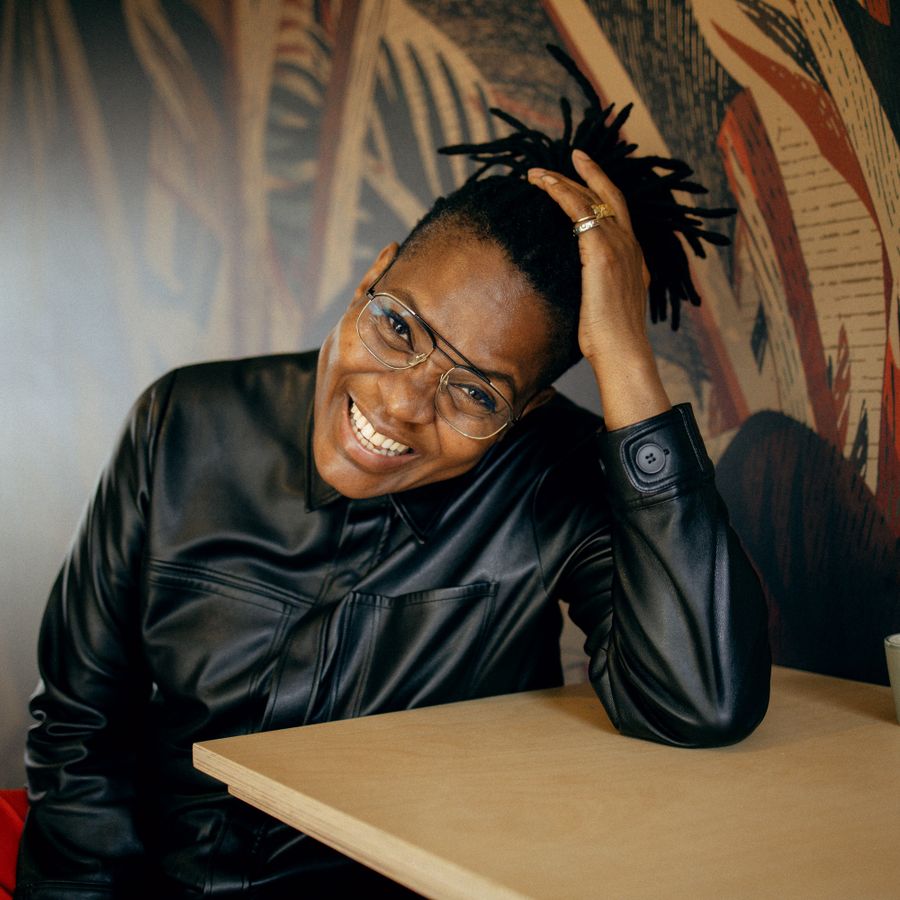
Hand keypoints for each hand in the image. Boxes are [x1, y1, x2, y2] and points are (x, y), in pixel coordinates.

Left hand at [527, 149, 670, 427]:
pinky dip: (560, 192)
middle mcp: (630, 245)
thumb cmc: (610, 341)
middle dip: (589, 173)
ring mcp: (618, 245)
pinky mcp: (601, 250)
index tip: (588, 176)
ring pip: (590, 198)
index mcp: (634, 258)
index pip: (620, 214)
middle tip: (571, 156)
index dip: (604, 191)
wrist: (622, 351)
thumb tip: (583, 292)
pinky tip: (544, 184)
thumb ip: (598, 290)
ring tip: (538, 173)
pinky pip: (578, 210)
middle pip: (610, 196)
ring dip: (563, 181)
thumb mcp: (605, 308)